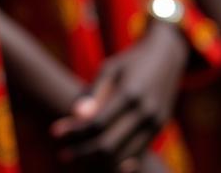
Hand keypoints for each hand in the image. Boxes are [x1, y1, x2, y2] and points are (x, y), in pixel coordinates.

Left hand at [50, 21, 186, 169]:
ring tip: (76, 159)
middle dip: (83, 152)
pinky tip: (99, 162)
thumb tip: (75, 114)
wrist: (167, 58)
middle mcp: (146, 114)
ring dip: (98, 162)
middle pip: (110, 145)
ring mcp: (156, 125)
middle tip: (61, 155)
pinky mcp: (160, 131)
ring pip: (123, 156)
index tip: (54, 133)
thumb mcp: (110, 67)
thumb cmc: (130, 61)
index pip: (97, 123)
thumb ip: (94, 91)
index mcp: (130, 95)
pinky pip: (137, 153)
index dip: (74, 131)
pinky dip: (118, 161)